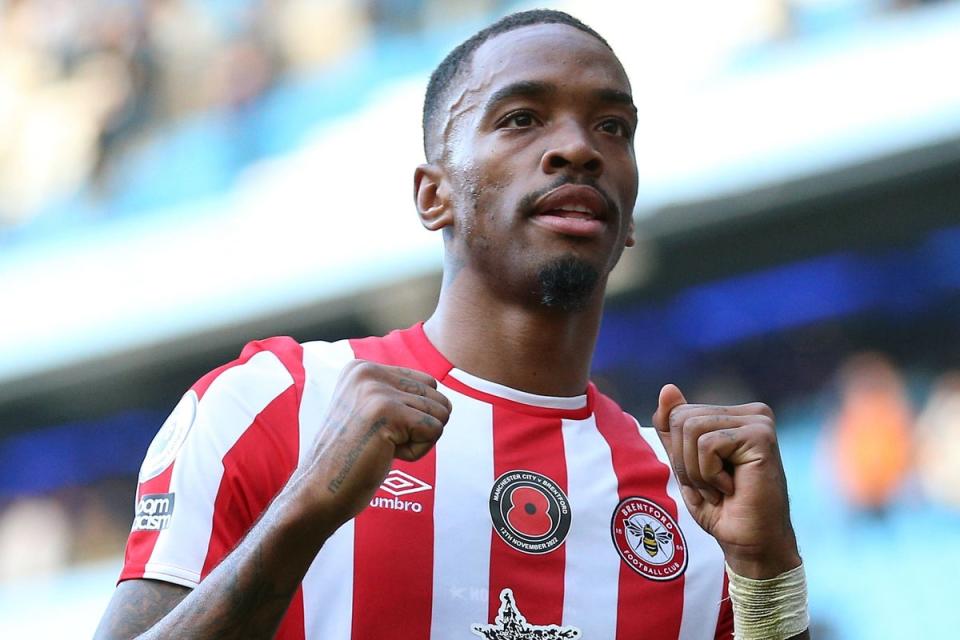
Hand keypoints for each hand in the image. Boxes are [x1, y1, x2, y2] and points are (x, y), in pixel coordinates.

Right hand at [293, 360, 450, 529]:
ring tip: (382, 448)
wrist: (320, 491)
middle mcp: (368, 372)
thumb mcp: (371, 415)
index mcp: (362, 368)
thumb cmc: (352, 460)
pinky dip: (417, 451)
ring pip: (439, 413)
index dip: (415, 416)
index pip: (427, 383)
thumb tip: (446, 402)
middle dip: (420, 428)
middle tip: (381, 443)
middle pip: (436, 397)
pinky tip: (386, 454)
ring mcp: (376, 389)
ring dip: (418, 441)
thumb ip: (400, 398)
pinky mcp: (387, 411)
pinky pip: (434, 429)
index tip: (380, 431)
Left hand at [652, 384, 800, 577]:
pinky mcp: (761, 436)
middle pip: (681, 418)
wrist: (750, 543)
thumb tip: (668, 388)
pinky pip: (707, 445)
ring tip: (722, 488)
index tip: (705, 478)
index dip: (678, 452)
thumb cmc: (721, 507)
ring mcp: (759, 421)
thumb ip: (674, 428)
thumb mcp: (685, 463)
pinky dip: (710, 474)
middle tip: (713, 486)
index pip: (677, 414)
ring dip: (697, 471)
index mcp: (734, 415)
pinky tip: (733, 488)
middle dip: (685, 461)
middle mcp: (751, 412)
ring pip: (691, 430)